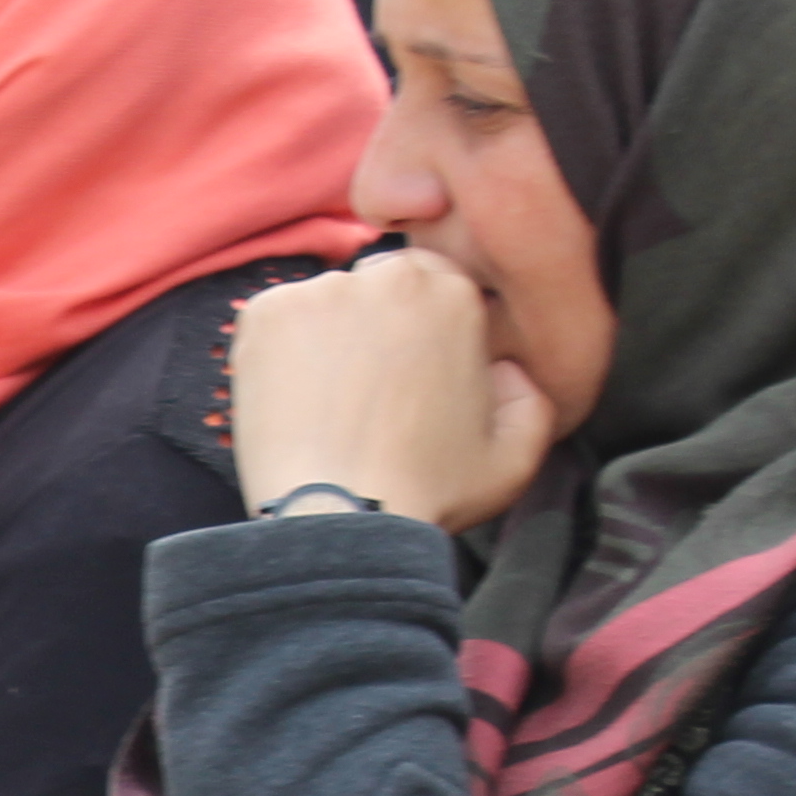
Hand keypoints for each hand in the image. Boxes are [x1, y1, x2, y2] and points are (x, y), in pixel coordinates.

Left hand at [226, 246, 557, 533]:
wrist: (340, 518)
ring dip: (327, 338)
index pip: (431, 285)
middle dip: (373, 326)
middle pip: (377, 287)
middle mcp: (388, 277)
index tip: (406, 374)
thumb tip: (506, 367)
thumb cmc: (426, 493)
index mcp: (453, 294)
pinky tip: (295, 401)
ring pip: (325, 304)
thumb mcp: (514, 457)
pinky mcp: (265, 313)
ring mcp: (321, 291)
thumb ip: (530, 399)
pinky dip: (280, 352)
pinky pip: (275, 321)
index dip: (418, 330)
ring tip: (328, 403)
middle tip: (366, 391)